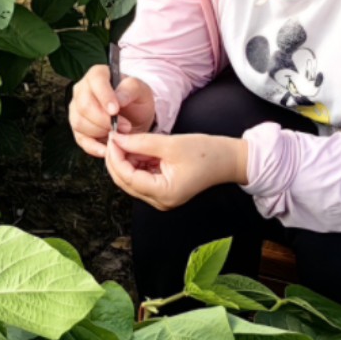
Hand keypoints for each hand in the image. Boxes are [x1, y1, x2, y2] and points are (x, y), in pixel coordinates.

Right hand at [69, 64, 155, 158]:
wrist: (135, 117)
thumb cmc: (136, 100)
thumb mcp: (141, 91)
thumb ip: (130, 89)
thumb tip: (118, 99)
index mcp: (97, 75)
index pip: (95, 81)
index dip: (104, 96)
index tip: (115, 110)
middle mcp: (82, 90)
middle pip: (84, 106)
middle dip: (104, 120)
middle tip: (125, 126)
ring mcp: (76, 110)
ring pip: (80, 123)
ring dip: (101, 132)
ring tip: (118, 134)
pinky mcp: (77, 128)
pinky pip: (80, 139)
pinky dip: (94, 147)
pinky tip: (107, 149)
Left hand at [105, 130, 247, 210]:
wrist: (228, 160)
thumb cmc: (206, 152)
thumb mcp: (170, 144)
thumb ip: (141, 142)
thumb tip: (116, 140)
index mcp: (163, 193)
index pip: (128, 177)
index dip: (115, 157)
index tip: (112, 138)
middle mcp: (160, 201)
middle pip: (126, 182)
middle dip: (117, 160)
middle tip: (114, 138)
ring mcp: (161, 198)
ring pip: (132, 180)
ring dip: (126, 160)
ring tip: (126, 140)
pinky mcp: (163, 190)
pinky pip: (142, 177)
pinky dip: (136, 163)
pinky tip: (136, 148)